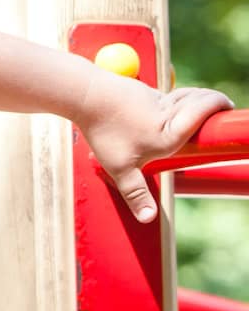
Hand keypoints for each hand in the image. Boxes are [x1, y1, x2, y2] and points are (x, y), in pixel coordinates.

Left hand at [78, 73, 234, 222]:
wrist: (84, 94)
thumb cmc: (103, 131)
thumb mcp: (118, 167)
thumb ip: (136, 193)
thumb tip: (148, 219)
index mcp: (168, 133)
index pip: (202, 111)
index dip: (218, 104)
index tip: (228, 107)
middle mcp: (166, 113)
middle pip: (198, 100)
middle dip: (213, 101)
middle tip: (223, 106)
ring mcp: (154, 98)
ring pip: (183, 96)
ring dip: (196, 98)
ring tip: (204, 105)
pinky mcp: (142, 91)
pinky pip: (166, 96)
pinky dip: (175, 98)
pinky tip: (172, 104)